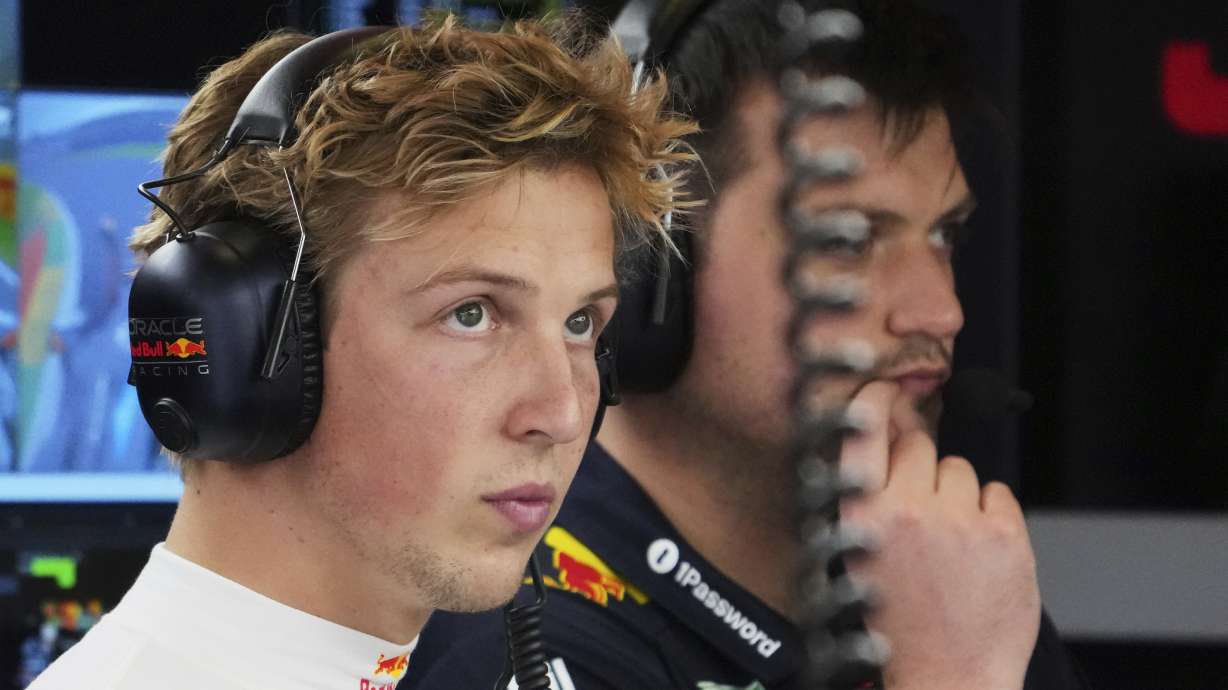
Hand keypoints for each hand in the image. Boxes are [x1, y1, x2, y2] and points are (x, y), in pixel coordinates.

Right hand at [837, 381, 1040, 689]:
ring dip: (958, 496)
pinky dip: (992, 516)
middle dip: (922, 467)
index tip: (885, 392)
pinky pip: (999, 493)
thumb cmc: (899, 622)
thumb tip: (884, 433)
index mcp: (861, 517)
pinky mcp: (1005, 536)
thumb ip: (866, 495)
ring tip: (950, 542)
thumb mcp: (859, 556)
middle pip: (920, 444)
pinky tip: (978, 552)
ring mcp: (959, 522)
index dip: (875, 402)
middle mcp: (907, 512)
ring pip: (961, 469)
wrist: (947, 679)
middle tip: (923, 509)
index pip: (863, 431)